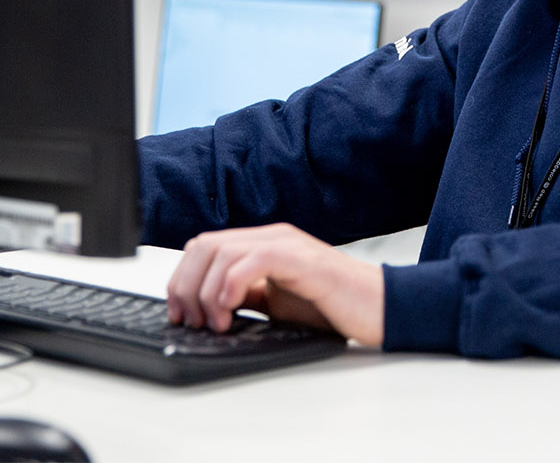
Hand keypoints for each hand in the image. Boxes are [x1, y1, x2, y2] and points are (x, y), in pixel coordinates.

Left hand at [167, 223, 384, 346]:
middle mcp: (271, 237)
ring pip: (221, 251)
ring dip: (206, 292)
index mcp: (262, 244)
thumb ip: (245, 296)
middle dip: (186, 286)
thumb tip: (205, 309)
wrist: (380, 309)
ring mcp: (287, 244)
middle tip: (192, 321)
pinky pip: (252, 260)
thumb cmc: (335, 307)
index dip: (182, 280)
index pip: (204, 247)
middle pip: (204, 245)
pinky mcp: (302, 259)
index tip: (180, 314)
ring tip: (216, 323)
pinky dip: (230, 288)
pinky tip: (232, 312)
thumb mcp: (276, 304)